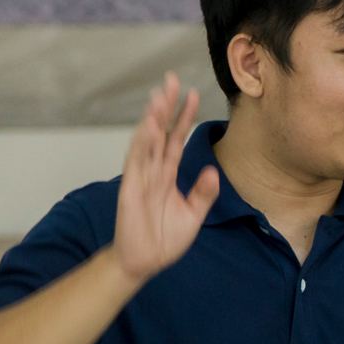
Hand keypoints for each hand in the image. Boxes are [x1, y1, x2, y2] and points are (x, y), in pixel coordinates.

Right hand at [112, 73, 220, 282]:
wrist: (144, 263)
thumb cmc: (164, 239)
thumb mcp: (193, 215)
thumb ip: (203, 193)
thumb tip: (213, 171)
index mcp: (168, 174)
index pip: (177, 139)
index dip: (184, 117)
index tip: (193, 93)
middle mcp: (153, 171)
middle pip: (161, 132)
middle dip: (166, 107)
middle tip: (171, 79)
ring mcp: (141, 178)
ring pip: (147, 142)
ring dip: (153, 119)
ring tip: (159, 96)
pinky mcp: (131, 190)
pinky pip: (137, 163)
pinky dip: (141, 144)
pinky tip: (148, 126)